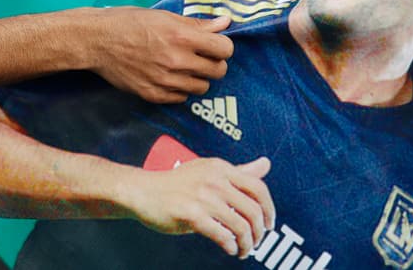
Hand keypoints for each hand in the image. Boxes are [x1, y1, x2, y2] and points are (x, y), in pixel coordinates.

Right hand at [92, 7, 232, 102]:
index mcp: (181, 37)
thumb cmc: (129, 22)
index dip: (222, 46)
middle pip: (218, 71)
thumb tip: (225, 22)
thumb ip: (197, 23)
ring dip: (198, 77)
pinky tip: (169, 76)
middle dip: (213, 62)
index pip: (224, 49)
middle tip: (201, 56)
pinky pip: (181, 98)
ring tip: (184, 66)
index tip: (215, 44)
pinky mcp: (153, 95)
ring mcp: (165, 81)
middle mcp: (176, 61)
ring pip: (202, 87)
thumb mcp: (164, 16)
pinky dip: (180, 88)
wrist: (97, 41)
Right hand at [125, 157, 274, 258]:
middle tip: (257, 241)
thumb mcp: (210, 171)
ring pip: (240, 226)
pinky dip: (230, 246)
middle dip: (259, 231)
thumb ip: (239, 171)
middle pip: (253, 210)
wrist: (143, 191)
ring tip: (243, 250)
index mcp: (221, 168)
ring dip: (247, 244)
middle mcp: (214, 180)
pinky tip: (229, 248)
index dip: (269, 209)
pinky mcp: (191, 215)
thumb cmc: (177, 183)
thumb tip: (266, 164)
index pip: (258, 188)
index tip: (269, 223)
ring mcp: (203, 197)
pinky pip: (222, 235)